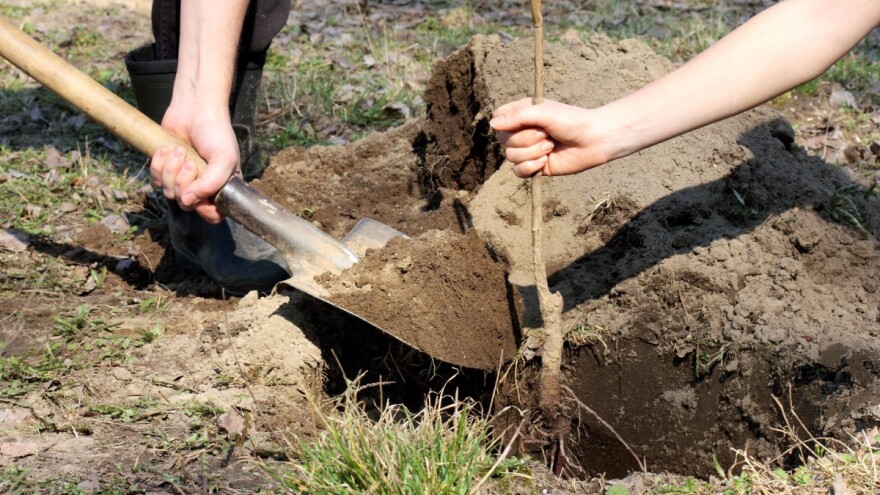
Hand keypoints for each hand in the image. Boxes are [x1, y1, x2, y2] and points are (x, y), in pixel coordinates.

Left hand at [150, 103, 238, 223]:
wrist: (195, 107)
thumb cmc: (216, 132)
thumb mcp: (224, 158)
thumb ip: (211, 184)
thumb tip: (188, 201)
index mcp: (222, 188)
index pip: (213, 215)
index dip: (204, 209)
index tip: (200, 194)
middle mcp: (202, 187)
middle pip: (187, 205)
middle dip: (184, 183)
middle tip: (191, 162)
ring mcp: (182, 179)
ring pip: (169, 193)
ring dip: (171, 170)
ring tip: (180, 151)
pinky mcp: (165, 169)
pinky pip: (155, 180)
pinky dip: (158, 164)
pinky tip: (166, 149)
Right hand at [490, 98, 614, 177]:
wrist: (594, 141)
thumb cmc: (572, 121)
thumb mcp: (544, 112)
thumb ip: (518, 117)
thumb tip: (492, 125)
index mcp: (522, 114)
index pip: (498, 118)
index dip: (505, 123)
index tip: (523, 121)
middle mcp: (522, 131)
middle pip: (504, 140)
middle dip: (526, 139)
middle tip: (546, 134)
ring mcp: (528, 150)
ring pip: (510, 157)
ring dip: (532, 152)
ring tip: (550, 147)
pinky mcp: (534, 166)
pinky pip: (518, 171)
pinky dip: (531, 167)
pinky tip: (545, 161)